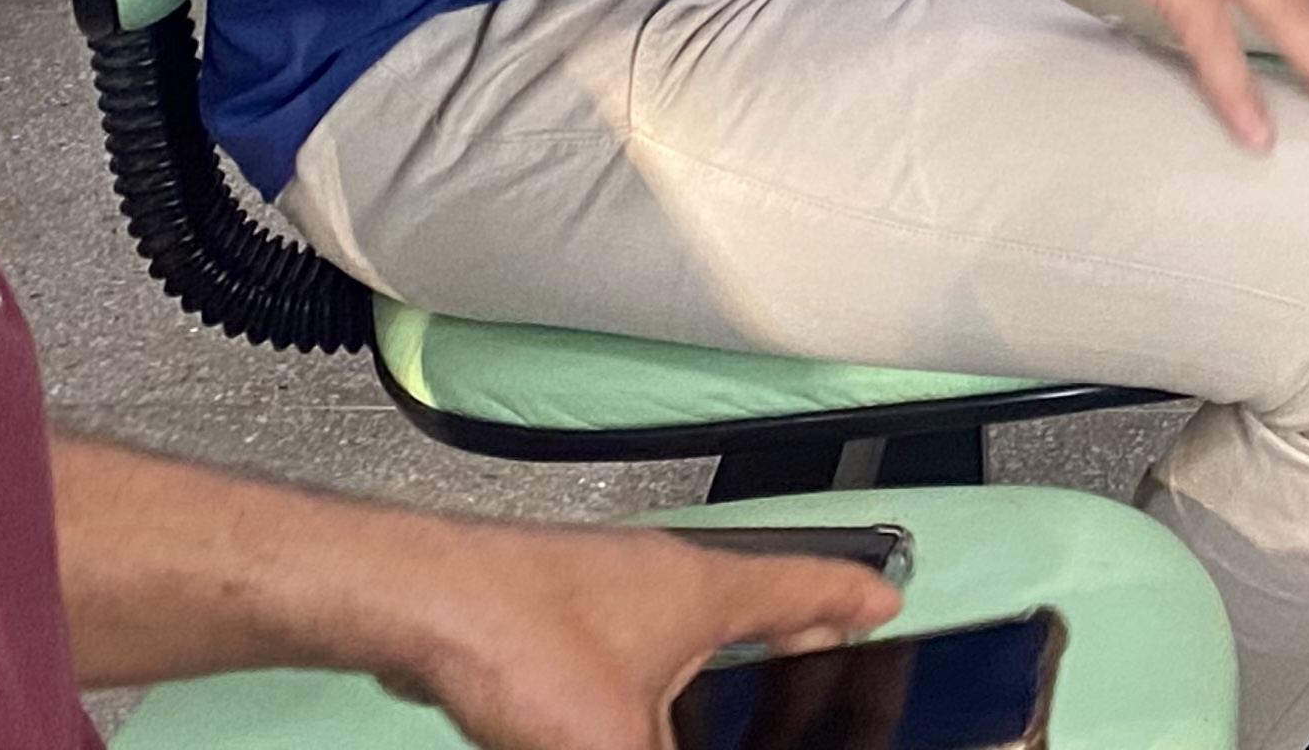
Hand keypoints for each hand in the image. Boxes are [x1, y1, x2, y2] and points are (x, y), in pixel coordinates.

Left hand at [385, 522, 897, 749]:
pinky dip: (655, 662)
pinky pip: (632, 632)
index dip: (854, 599)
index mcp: (707, 589)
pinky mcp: (558, 609)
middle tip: (819, 644)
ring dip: (716, 647)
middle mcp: (665, 576)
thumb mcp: (615, 744)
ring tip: (730, 685)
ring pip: (688, 615)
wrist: (421, 601)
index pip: (808, 584)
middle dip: (789, 625)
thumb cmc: (518, 634)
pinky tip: (629, 703)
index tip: (887, 602)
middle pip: (753, 596)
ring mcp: (608, 587)